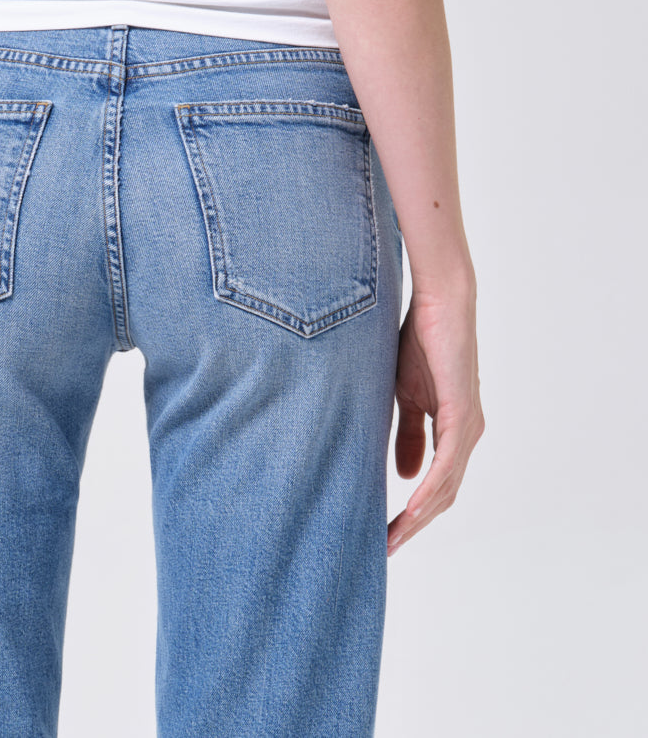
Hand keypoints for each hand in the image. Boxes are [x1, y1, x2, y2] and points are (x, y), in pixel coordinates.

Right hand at [387, 280, 484, 553]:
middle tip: (384, 548)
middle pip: (442, 497)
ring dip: (417, 517)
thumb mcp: (406, 395)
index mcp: (454, 432)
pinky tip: (411, 508)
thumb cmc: (423, 341)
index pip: (435, 485)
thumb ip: (408, 434)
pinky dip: (429, 489)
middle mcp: (468, 436)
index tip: (384, 534)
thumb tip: (404, 474)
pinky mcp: (463, 415)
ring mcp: (469, 428)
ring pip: (445, 488)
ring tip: (391, 538)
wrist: (440, 303)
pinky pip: (447, 464)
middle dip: (412, 525)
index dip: (412, 513)